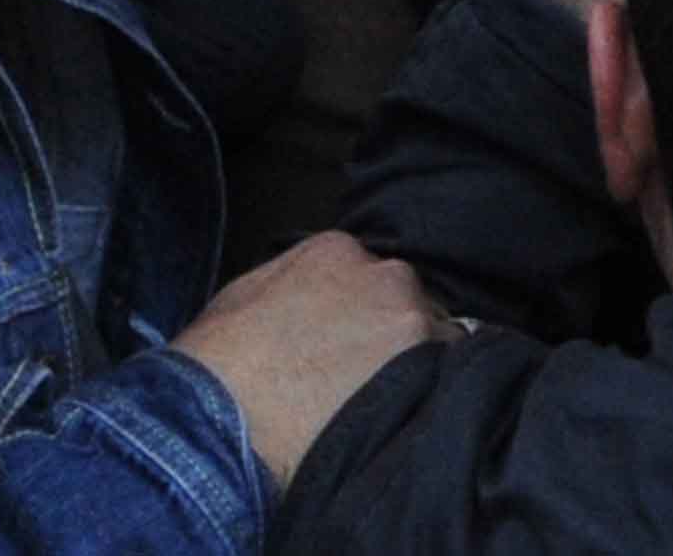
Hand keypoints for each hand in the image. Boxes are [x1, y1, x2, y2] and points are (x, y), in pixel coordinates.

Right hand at [172, 232, 450, 488]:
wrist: (225, 421)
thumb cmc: (220, 364)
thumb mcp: (242, 297)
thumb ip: (291, 284)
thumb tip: (312, 303)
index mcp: (335, 250)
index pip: (369, 275)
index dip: (362, 314)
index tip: (351, 345)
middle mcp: (385, 275)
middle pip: (408, 303)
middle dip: (394, 335)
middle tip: (369, 378)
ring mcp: (412, 323)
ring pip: (437, 340)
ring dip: (419, 365)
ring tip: (389, 405)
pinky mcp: (429, 373)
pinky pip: (452, 379)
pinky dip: (435, 396)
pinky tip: (405, 419)